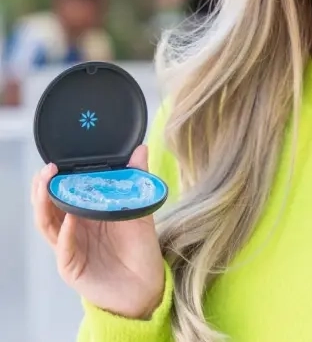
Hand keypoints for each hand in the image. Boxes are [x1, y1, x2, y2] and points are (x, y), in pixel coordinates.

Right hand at [32, 145, 165, 318]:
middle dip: (44, 187)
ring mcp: (70, 247)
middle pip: (49, 206)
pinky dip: (65, 233)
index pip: (64, 192)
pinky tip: (69, 220)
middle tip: (48, 169)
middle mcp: (73, 229)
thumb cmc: (138, 247)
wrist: (145, 284)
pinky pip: (64, 249)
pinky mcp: (72, 267)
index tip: (57, 160)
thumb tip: (141, 148)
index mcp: (85, 213)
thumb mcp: (139, 208)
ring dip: (46, 205)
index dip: (58, 177)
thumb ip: (137, 179)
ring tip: (48, 185)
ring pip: (48, 225)